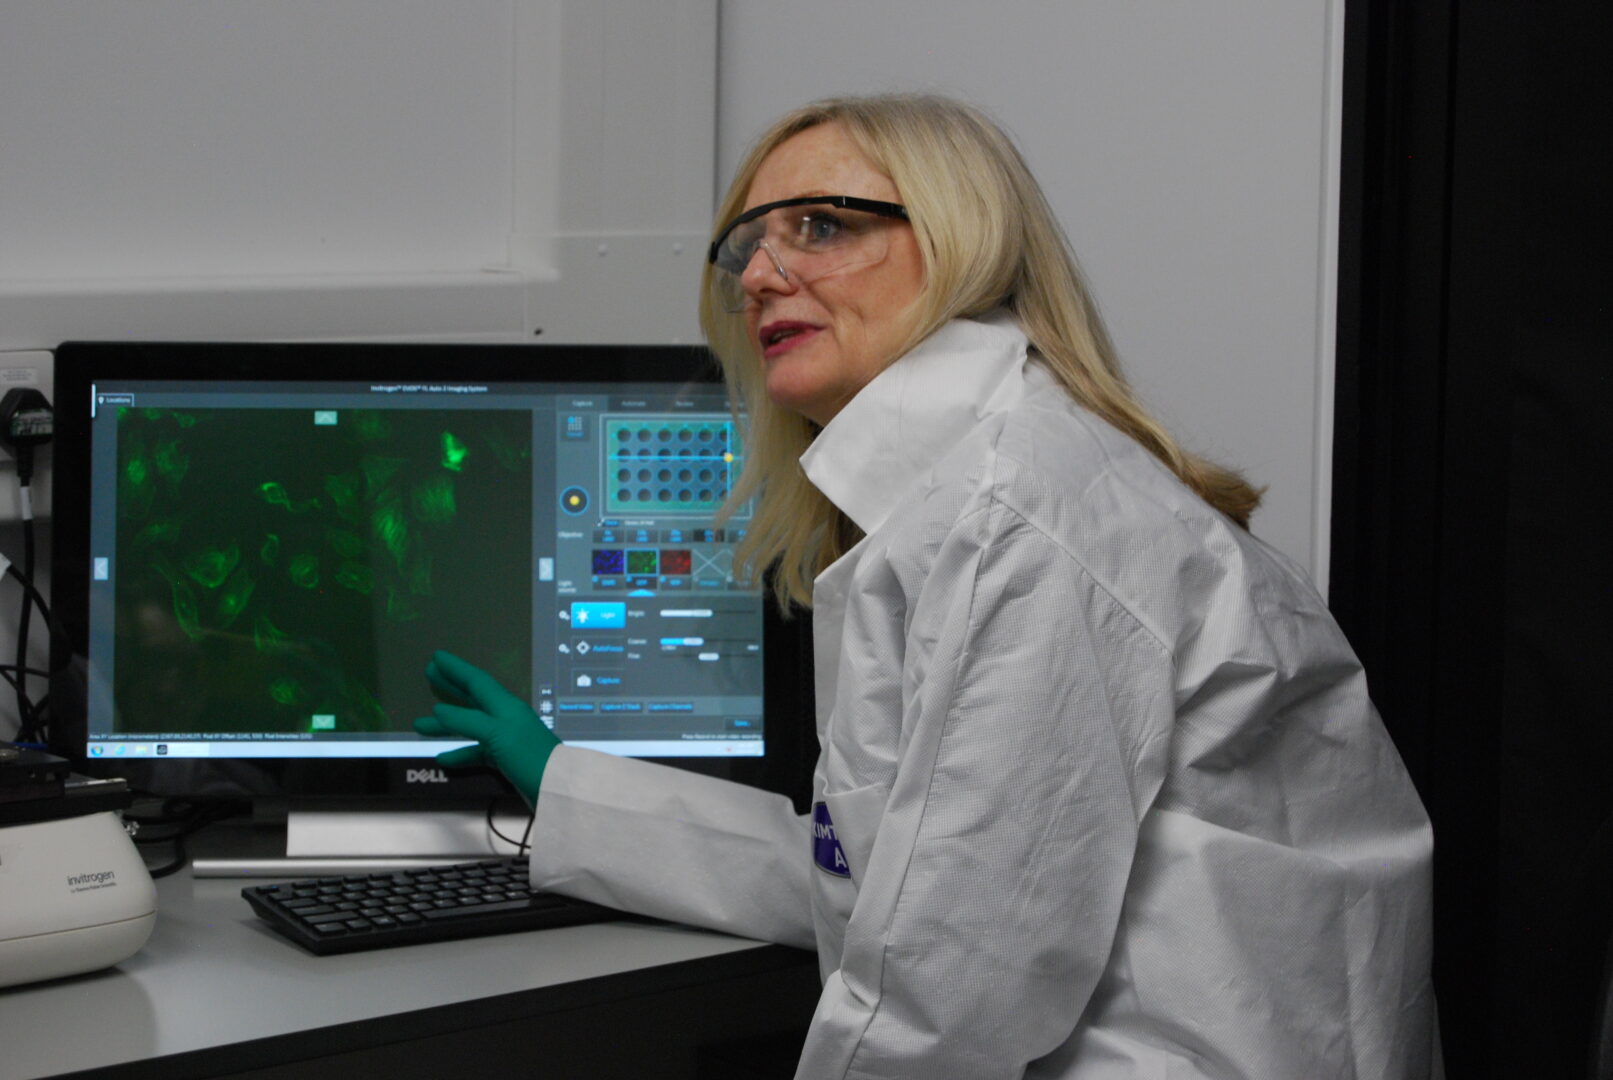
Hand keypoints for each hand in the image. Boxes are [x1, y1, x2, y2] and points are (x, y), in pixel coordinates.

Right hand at [413, 650, 558, 805]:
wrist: (556, 787)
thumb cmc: (528, 755)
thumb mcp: (497, 733)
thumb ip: (468, 720)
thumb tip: (438, 710)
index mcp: (505, 706)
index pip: (477, 681)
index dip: (456, 669)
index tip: (436, 657)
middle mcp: (505, 718)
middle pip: (473, 698)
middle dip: (451, 687)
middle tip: (429, 675)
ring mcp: (505, 739)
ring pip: (471, 727)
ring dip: (447, 725)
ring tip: (419, 725)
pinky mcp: (506, 760)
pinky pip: (478, 752)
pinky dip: (460, 754)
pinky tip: (443, 758)